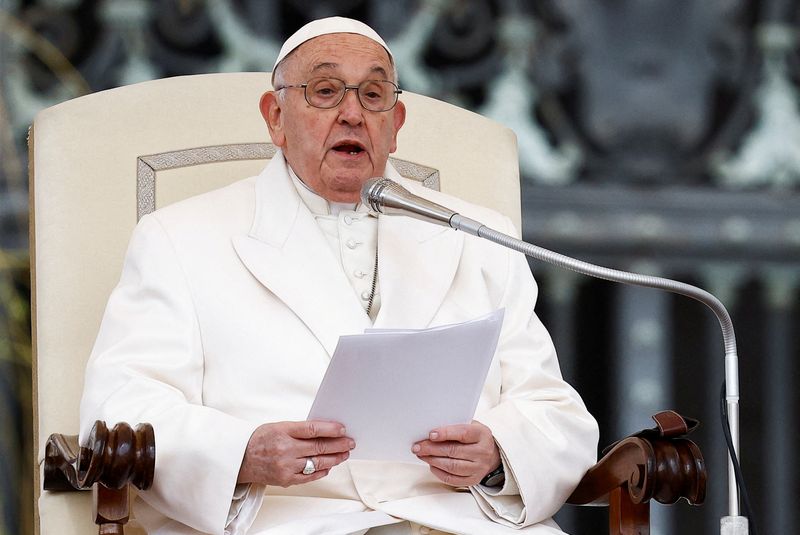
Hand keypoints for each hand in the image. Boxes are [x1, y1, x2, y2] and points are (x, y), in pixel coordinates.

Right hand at [238, 420, 353, 486]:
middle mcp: (285, 449)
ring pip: (317, 462)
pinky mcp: (286, 479)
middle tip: (350, 442)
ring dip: (334, 458)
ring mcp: (286, 466)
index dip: (331, 429)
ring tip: (344, 454)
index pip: (312, 429)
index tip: (343, 429)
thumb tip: (325, 431)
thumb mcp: (278, 426)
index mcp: (283, 431)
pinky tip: (329, 466)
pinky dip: (321, 471)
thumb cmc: (260, 440)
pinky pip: (309, 476)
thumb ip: (299, 429)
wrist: (239, 459)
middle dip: (338, 444)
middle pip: (319, 447)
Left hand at [412, 420, 500, 485]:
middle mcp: (482, 452)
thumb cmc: (475, 438)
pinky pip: (452, 479)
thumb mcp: (470, 426)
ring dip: (433, 460)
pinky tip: (431, 465)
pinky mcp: (473, 480)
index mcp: (482, 434)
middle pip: (454, 451)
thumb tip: (431, 432)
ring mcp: (479, 468)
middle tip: (418, 447)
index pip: (463, 433)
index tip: (430, 434)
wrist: (491, 455)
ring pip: (452, 466)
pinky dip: (439, 472)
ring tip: (421, 455)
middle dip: (432, 449)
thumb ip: (454, 427)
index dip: (445, 433)